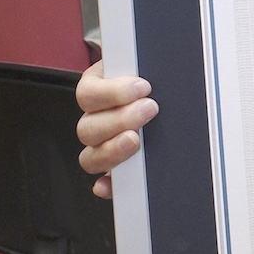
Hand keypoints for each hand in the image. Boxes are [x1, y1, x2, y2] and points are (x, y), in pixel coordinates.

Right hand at [75, 59, 157, 198]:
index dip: (113, 92)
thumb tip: (152, 76)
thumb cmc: (154, 79)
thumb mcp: (147, 67)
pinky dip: (108, 186)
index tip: (143, 87)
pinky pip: (104, 183)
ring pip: (90, 157)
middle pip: (88, 128)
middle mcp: (95, 119)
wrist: (166, 94)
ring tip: (137, 140)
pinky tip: (113, 182)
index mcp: (97, 89)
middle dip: (120, 119)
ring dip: (113, 150)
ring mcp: (101, 146)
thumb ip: (147, 69)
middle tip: (150, 109)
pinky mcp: (114, 169)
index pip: (88, 94)